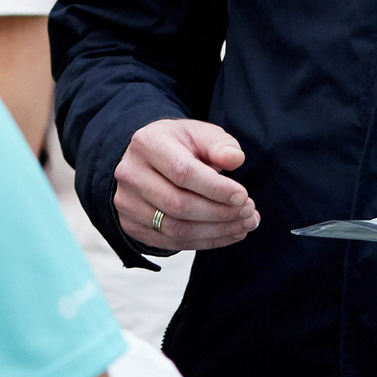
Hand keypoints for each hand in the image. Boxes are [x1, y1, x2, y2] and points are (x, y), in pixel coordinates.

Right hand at [114, 118, 258, 251]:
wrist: (149, 160)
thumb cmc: (180, 145)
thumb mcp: (200, 134)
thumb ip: (219, 144)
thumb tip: (235, 159)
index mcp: (147, 143)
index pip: (182, 172)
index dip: (215, 188)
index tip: (243, 196)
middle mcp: (130, 174)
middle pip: (178, 204)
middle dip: (220, 213)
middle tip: (250, 213)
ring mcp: (127, 203)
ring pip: (175, 228)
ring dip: (216, 231)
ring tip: (244, 225)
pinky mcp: (132, 225)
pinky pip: (171, 242)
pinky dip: (205, 242)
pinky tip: (228, 233)